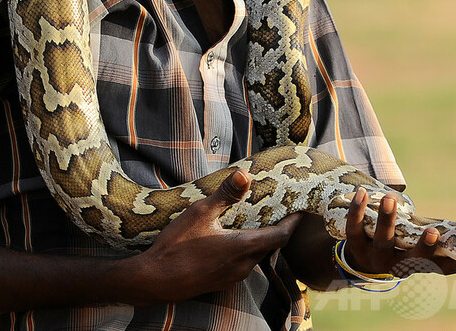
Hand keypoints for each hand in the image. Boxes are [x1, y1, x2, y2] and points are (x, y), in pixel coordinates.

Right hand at [133, 169, 300, 303]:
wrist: (154, 280)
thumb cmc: (176, 246)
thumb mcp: (200, 213)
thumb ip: (225, 194)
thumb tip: (245, 174)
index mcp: (243, 248)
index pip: (281, 236)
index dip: (293, 222)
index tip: (301, 209)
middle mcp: (244, 266)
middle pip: (270, 246)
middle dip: (277, 228)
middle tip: (279, 210)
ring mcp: (233, 277)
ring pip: (256, 256)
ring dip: (260, 240)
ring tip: (257, 221)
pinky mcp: (222, 282)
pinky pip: (243, 264)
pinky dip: (246, 250)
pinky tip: (233, 239)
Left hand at [344, 188, 455, 275]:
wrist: (364, 256)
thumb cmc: (407, 243)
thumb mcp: (433, 236)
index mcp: (421, 264)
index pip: (441, 268)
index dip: (455, 267)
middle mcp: (400, 264)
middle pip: (412, 258)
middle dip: (423, 247)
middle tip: (433, 231)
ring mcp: (376, 255)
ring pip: (382, 241)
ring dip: (386, 221)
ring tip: (391, 199)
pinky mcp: (356, 243)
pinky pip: (354, 229)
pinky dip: (357, 212)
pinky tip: (361, 194)